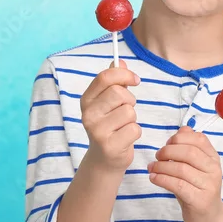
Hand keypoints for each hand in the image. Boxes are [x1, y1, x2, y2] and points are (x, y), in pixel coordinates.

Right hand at [79, 59, 141, 173]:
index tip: (135, 80)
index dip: (124, 74)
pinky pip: (134, 129)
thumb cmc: (109, 126)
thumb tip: (120, 61)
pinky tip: (125, 138)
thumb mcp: (108, 102)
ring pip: (129, 111)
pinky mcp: (109, 145)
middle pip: (119, 93)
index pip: (105, 77)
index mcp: (87, 100)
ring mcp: (97, 131)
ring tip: (123, 126)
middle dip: (130, 100)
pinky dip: (135, 133)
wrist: (103, 160)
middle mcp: (88, 114)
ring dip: (132, 119)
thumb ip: (113, 82)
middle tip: (126, 110)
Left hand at [147, 126, 222, 221]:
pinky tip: (153, 178)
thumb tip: (182, 129)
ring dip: (161, 166)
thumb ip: (189, 148)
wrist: (210, 219)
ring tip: (151, 168)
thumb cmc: (197, 190)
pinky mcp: (199, 200)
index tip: (167, 143)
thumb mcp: (195, 167)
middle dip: (168, 151)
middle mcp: (214, 170)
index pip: (199, 139)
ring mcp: (208, 185)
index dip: (179, 138)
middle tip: (157, 156)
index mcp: (213, 158)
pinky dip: (162, 179)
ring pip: (181, 169)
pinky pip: (178, 185)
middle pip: (189, 152)